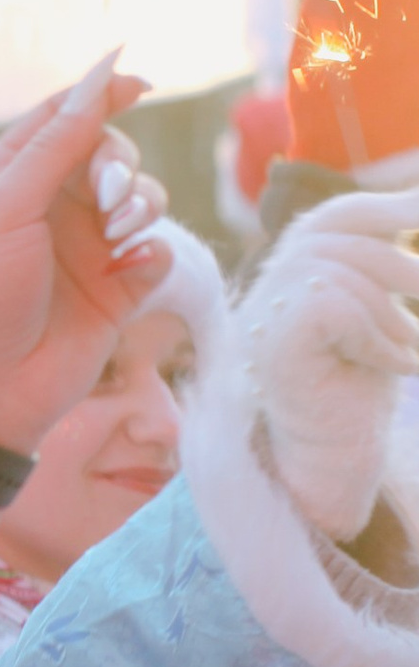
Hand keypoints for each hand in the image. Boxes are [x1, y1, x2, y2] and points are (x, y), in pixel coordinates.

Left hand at [0, 51, 169, 452]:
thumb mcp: (4, 210)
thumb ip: (54, 144)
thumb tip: (96, 80)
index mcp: (4, 183)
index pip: (57, 120)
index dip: (97, 96)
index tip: (138, 83)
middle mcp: (48, 210)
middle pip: (109, 153)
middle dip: (119, 164)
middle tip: (107, 197)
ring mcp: (85, 249)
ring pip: (142, 198)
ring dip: (141, 205)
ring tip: (117, 236)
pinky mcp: (117, 289)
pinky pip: (158, 250)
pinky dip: (153, 253)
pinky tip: (132, 270)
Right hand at [237, 187, 418, 539]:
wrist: (329, 465)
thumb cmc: (358, 392)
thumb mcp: (382, 314)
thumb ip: (388, 267)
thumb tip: (414, 201)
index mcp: (292, 274)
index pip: (335, 217)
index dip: (385, 207)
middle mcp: (267, 287)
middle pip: (342, 237)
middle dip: (406, 271)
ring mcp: (262, 314)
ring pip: (344, 272)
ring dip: (397, 319)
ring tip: (406, 358)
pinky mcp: (272, 343)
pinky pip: (338, 306)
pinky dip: (379, 340)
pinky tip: (387, 368)